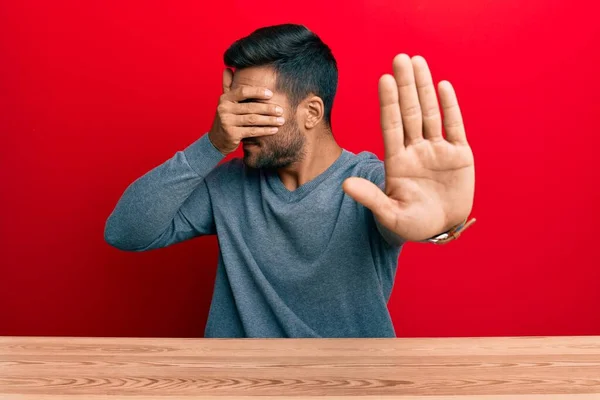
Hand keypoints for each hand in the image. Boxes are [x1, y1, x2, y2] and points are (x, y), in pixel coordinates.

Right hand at [208, 68, 285, 154]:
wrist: (217, 140)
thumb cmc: (227, 118)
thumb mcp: (226, 102)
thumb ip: (228, 85)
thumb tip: (228, 68)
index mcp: (224, 98)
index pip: (243, 91)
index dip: (258, 92)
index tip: (271, 94)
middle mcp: (224, 108)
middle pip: (251, 107)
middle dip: (268, 108)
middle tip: (281, 110)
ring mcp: (227, 122)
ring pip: (253, 119)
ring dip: (269, 120)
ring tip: (281, 120)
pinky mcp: (232, 134)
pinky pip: (252, 131)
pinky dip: (265, 130)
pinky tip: (274, 130)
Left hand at [342, 54, 474, 241]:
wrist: (440, 230)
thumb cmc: (411, 225)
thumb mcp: (389, 214)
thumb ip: (370, 198)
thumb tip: (345, 185)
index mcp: (397, 162)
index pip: (391, 126)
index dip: (389, 103)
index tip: (384, 79)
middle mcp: (415, 150)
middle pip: (409, 112)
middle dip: (405, 86)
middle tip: (400, 58)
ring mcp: (437, 151)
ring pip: (430, 113)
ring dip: (425, 88)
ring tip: (418, 61)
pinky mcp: (459, 156)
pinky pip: (455, 127)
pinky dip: (450, 107)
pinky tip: (443, 86)